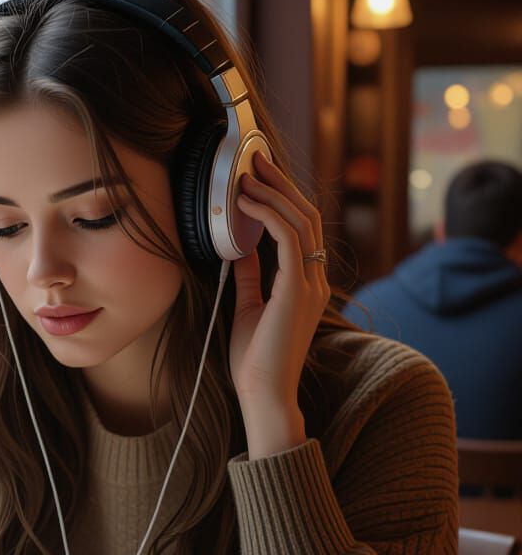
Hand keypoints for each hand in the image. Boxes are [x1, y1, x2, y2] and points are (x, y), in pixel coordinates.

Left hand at [229, 154, 328, 456]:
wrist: (264, 395)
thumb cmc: (255, 361)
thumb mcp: (248, 307)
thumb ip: (250, 276)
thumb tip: (240, 247)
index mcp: (306, 284)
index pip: (302, 228)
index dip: (283, 198)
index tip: (258, 177)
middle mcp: (314, 280)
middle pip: (306, 217)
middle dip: (280, 184)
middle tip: (256, 159)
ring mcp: (309, 285)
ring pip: (301, 222)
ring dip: (273, 193)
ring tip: (248, 175)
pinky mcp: (296, 291)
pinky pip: (288, 240)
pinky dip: (267, 215)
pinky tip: (247, 203)